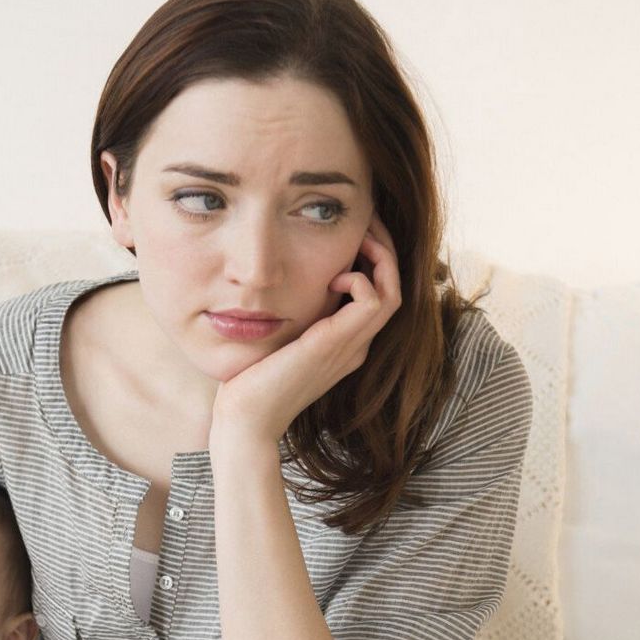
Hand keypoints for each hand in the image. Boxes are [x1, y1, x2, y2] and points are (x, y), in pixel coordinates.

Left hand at [210, 215, 401, 445]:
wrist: (246, 418)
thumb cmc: (252, 379)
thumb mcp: (278, 335)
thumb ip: (291, 312)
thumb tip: (283, 277)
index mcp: (345, 342)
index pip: (379, 292)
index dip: (374, 257)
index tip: (353, 230)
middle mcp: (355, 344)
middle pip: (394, 287)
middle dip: (384, 247)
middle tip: (365, 220)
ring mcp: (350, 347)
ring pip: (392, 293)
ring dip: (380, 257)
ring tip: (359, 236)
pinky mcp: (335, 346)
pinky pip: (373, 303)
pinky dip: (360, 280)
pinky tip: (332, 276)